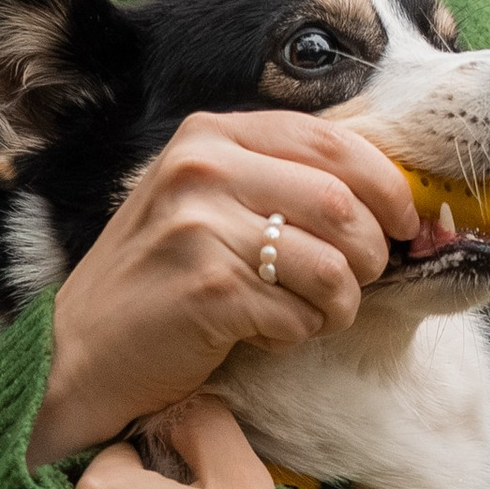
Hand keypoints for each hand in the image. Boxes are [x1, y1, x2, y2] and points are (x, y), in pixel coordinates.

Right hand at [25, 110, 415, 465]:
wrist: (84, 353)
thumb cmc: (162, 282)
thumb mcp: (210, 204)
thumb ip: (281, 183)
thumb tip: (393, 198)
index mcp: (211, 135)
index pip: (333, 142)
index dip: (387, 187)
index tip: (405, 224)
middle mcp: (202, 168)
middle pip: (341, 202)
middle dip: (369, 253)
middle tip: (360, 282)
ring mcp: (199, 227)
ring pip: (329, 263)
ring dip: (340, 302)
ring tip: (315, 314)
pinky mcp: (206, 289)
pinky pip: (298, 313)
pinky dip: (300, 332)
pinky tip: (271, 333)